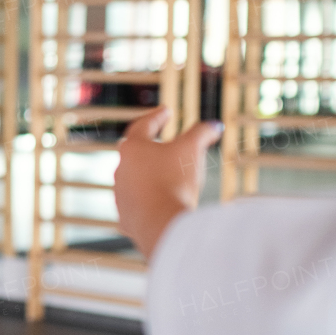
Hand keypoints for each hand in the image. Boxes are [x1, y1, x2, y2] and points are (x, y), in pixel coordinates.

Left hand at [113, 108, 222, 259]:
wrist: (160, 223)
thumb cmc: (174, 180)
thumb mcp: (192, 149)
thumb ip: (202, 133)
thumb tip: (215, 125)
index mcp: (132, 148)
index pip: (143, 125)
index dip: (157, 117)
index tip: (167, 111)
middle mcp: (120, 169)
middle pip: (134, 153)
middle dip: (148, 147)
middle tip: (159, 142)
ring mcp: (120, 195)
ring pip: (134, 180)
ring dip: (147, 176)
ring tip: (163, 174)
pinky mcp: (125, 217)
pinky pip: (137, 206)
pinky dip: (147, 201)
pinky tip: (157, 202)